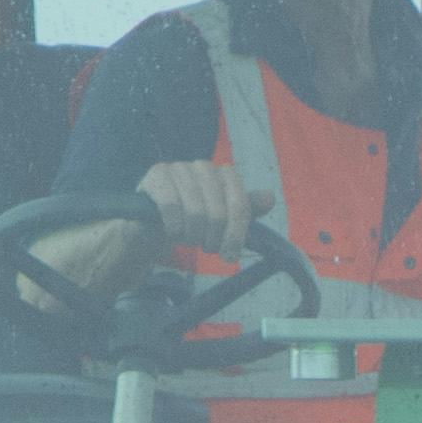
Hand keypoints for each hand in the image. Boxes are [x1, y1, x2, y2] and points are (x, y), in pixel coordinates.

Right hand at [137, 157, 259, 258]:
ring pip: (196, 212)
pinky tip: (172, 232)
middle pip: (219, 213)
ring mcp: (179, 167)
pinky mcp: (157, 174)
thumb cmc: (192, 224)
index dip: (236, 235)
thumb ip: (244, 211)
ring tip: (188, 239)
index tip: (230, 257)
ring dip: (192, 236)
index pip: (240, 205)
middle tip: (206, 248)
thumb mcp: (222, 221)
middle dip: (213, 239)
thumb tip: (270, 198)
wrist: (151, 227)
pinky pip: (172, 207)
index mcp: (224, 175)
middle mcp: (204, 166)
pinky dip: (174, 228)